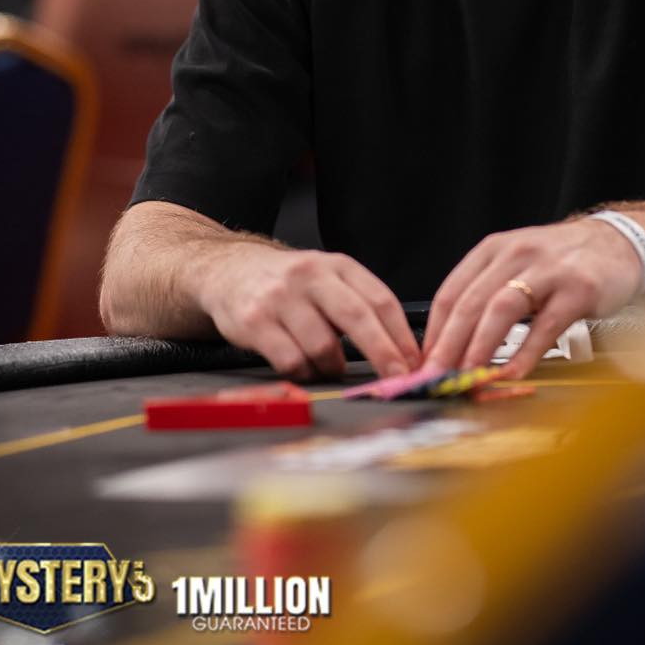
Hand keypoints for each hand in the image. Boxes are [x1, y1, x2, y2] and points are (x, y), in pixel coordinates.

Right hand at [195, 243, 420, 379]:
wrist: (230, 271)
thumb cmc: (291, 284)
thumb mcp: (328, 279)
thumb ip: (359, 305)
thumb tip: (400, 352)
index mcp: (337, 265)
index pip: (379, 299)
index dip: (401, 335)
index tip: (414, 362)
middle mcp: (310, 275)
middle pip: (357, 318)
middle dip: (383, 353)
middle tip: (397, 379)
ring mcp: (281, 297)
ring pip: (323, 346)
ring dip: (334, 367)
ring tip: (331, 367)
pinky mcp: (254, 321)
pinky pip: (290, 360)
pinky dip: (304, 372)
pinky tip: (304, 367)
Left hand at [423, 219, 641, 380]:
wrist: (617, 243)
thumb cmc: (563, 262)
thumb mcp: (518, 266)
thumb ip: (489, 298)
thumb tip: (454, 347)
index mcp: (494, 250)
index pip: (451, 292)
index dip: (434, 332)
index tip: (425, 364)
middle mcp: (516, 254)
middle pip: (471, 302)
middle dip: (449, 345)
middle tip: (437, 378)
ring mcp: (547, 270)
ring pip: (502, 309)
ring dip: (480, 347)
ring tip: (468, 377)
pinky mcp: (577, 289)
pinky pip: (545, 325)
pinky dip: (525, 353)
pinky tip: (513, 373)